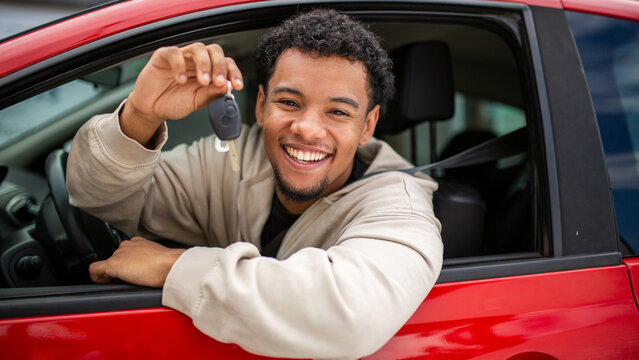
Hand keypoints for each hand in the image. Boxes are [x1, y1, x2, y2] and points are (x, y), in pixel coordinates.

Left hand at [89, 236, 185, 287]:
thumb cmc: (170, 264)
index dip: (127, 264)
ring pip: (107, 265)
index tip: (134, 273)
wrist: (170, 265)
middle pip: (116, 258)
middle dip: (120, 270)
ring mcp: (120, 254)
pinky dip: (97, 278)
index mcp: (140, 242)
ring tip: (125, 282)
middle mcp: (128, 245)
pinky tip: (107, 283)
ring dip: (112, 275)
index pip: (126, 252)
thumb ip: (153, 260)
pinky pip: (95, 270)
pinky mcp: (113, 264)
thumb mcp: (162, 259)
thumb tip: (152, 271)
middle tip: (130, 280)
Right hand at [121, 42, 243, 144]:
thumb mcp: (196, 102)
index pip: (225, 63)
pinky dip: (180, 65)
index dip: (233, 72)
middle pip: (214, 51)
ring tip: (203, 81)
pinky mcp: (163, 56)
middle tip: (220, 81)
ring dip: (204, 64)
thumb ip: (211, 94)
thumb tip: (227, 87)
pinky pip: (174, 53)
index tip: (237, 85)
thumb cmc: (174, 103)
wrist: (152, 108)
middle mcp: (196, 61)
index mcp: (208, 70)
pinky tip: (181, 79)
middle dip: (220, 66)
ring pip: (198, 48)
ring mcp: (181, 57)